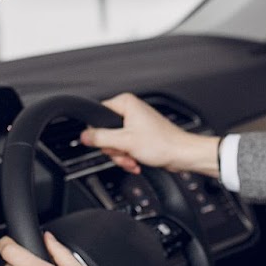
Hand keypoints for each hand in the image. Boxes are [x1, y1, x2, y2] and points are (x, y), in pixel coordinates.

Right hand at [80, 93, 220, 176]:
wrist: (182, 155)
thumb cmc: (163, 144)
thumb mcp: (125, 141)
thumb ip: (100, 138)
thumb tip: (83, 135)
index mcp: (125, 103)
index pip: (97, 116)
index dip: (100, 134)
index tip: (109, 144)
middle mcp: (130, 110)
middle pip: (105, 133)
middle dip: (114, 149)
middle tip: (125, 152)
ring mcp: (135, 123)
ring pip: (115, 143)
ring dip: (122, 156)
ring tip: (133, 159)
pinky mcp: (139, 135)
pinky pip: (124, 147)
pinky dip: (129, 157)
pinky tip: (136, 161)